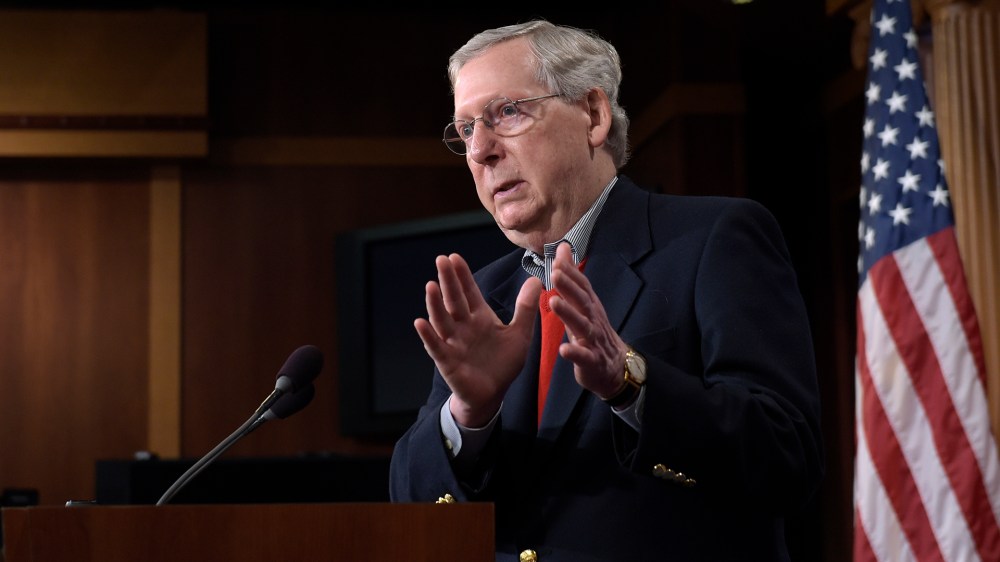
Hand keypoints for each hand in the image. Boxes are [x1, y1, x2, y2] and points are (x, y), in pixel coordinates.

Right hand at [414, 253, 542, 427]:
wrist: (492, 394)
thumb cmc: (503, 363)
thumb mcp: (519, 334)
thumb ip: (525, 308)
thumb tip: (536, 279)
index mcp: (479, 317)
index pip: (468, 292)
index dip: (462, 276)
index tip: (454, 257)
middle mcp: (463, 326)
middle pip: (454, 300)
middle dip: (448, 281)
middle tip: (441, 260)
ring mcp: (453, 343)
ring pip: (442, 320)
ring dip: (435, 304)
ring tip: (431, 286)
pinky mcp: (447, 361)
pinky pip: (435, 346)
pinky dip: (428, 335)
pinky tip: (420, 322)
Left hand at [549, 242, 627, 398]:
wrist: (616, 368)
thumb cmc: (594, 332)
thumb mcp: (583, 304)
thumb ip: (571, 278)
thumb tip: (562, 249)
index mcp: (590, 306)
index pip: (582, 286)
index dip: (571, 272)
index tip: (557, 259)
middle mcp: (593, 319)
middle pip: (582, 301)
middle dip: (569, 287)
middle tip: (555, 273)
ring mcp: (594, 341)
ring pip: (582, 326)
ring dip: (569, 314)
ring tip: (554, 302)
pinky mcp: (592, 361)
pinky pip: (584, 357)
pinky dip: (575, 353)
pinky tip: (564, 350)